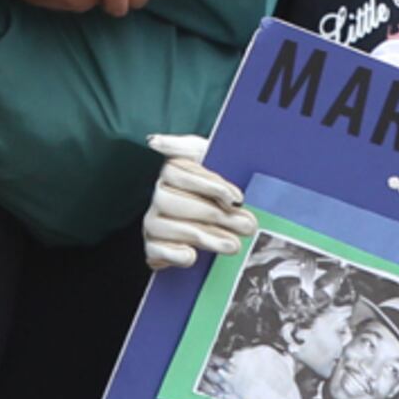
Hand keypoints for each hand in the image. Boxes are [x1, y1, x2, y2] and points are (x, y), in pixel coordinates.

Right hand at [142, 131, 256, 268]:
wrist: (221, 208)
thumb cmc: (214, 182)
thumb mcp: (206, 156)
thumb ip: (184, 146)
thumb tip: (155, 142)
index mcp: (170, 170)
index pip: (180, 173)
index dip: (209, 186)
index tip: (236, 198)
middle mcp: (157, 196)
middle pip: (173, 202)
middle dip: (212, 215)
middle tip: (245, 225)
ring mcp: (153, 222)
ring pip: (166, 227)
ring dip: (203, 237)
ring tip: (233, 244)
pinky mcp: (153, 247)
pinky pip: (154, 251)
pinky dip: (172, 254)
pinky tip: (192, 255)